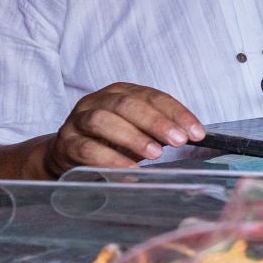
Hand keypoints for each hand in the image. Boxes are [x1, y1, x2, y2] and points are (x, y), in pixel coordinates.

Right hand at [43, 82, 204, 175]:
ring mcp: (78, 120)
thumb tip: (194, 136)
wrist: (68, 153)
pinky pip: (87, 148)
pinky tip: (129, 169)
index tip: (197, 133)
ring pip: (103, 121)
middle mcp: (98, 101)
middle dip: (156, 122)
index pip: (152, 97)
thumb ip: (161, 130)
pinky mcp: (66, 143)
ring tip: (155, 154)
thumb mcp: (138, 130)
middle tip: (178, 141)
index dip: (177, 113)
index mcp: (121, 92)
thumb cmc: (111, 140)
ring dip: (132, 137)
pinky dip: (110, 159)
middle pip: (127, 105)